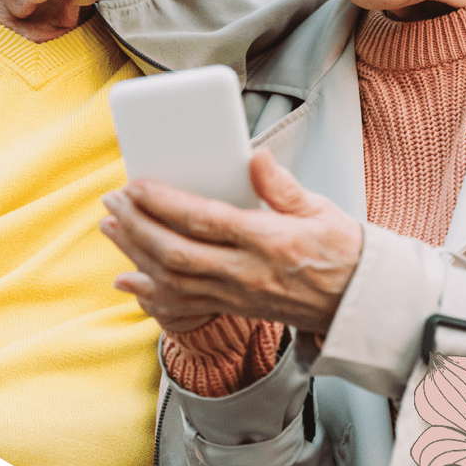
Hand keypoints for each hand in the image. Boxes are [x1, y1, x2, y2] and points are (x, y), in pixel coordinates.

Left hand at [101, 150, 363, 334]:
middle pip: (177, 253)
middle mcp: (248, 273)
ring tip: (110, 226)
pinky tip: (126, 281)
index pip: (206, 220)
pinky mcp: (233, 309)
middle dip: (137, 225)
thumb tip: (255, 156)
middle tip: (113, 200)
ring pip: (172, 280)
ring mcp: (237, 296)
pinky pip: (183, 307)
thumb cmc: (341, 250)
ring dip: (134, 252)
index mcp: (271, 241)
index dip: (165, 203)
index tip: (137, 185)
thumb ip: (283, 186)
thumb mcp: (321, 210)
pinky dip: (149, 295)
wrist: (355, 304)